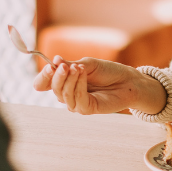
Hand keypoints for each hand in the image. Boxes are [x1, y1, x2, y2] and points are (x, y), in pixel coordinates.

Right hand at [31, 57, 165, 114]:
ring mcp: (76, 103)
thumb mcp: (87, 64)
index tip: (49, 66)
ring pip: (63, 95)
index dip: (43, 77)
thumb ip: (70, 64)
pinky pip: (77, 99)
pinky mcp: (86, 109)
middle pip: (52, 89)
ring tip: (79, 67)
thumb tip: (54, 61)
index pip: (44, 83)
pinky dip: (78, 85)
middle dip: (57, 76)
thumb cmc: (108, 71)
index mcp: (64, 81)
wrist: (127, 80)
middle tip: (65, 65)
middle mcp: (68, 93)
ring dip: (69, 79)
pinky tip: (83, 74)